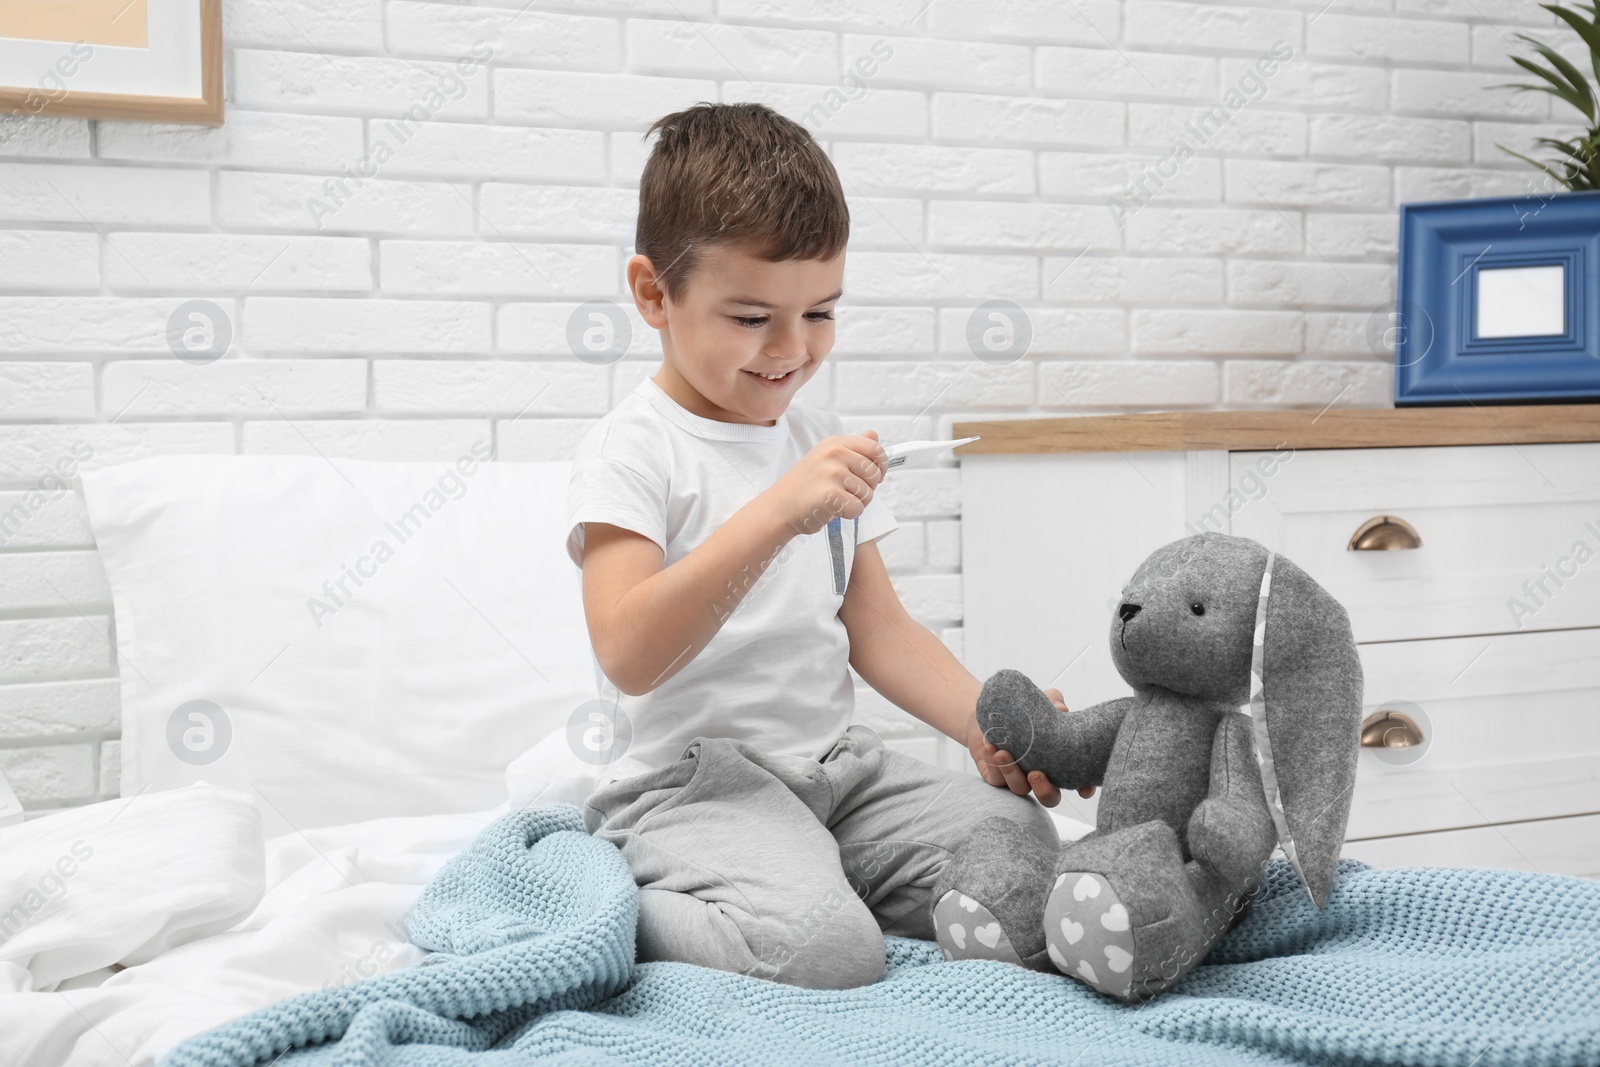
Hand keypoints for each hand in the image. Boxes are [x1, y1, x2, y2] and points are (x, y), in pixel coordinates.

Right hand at [764, 431, 886, 536]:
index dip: (881, 466)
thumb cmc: (805, 486)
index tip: (874, 477)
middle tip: (847, 493)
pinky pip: (858, 507)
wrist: (779, 507)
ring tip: (836, 501)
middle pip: (874, 474)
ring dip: (856, 502)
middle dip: (867, 488)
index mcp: (835, 443)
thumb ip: (853, 448)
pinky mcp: (831, 494)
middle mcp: (834, 454)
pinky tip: (833, 510)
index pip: (875, 449)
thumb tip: (874, 435)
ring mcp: (832, 473)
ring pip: (868, 493)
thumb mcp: (826, 459)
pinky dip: (849, 514)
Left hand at [968, 686, 1096, 807]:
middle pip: (1050, 798)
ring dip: (1012, 772)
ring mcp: (1019, 779)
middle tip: (1035, 774)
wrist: (992, 711)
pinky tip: (990, 746)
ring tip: (1002, 752)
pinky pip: (996, 780)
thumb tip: (1060, 708)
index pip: (1078, 782)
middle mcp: (1042, 775)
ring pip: (1020, 789)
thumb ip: (1054, 701)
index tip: (1083, 789)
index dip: (1085, 789)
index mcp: (1060, 761)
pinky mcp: (997, 778)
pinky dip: (993, 765)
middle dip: (1044, 790)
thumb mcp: (1043, 700)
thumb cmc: (1025, 710)